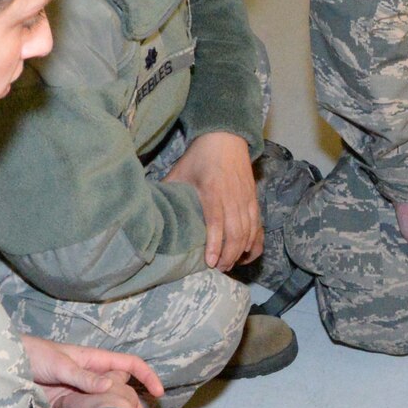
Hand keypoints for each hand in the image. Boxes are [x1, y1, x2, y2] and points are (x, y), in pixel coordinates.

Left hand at [21, 335, 162, 407]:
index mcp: (94, 361)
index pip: (130, 365)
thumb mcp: (60, 364)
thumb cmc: (34, 354)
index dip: (147, 376)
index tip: (158, 394)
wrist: (5, 365)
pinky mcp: (63, 406)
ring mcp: (78, 393)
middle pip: (119, 391)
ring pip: (101, 407)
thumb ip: (83, 377)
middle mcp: (90, 377)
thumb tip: (111, 387)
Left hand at [164, 132, 261, 271]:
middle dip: (228, 255)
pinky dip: (254, 243)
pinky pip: (258, 227)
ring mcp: (246, 199)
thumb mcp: (180, 171)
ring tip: (228, 265)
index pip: (216, 222)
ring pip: (249, 232)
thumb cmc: (200, 157)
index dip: (214, 244)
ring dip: (240, 252)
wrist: (226, 138)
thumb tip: (149, 209)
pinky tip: (246, 255)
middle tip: (218, 269)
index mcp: (212, 190)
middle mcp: (233, 197)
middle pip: (236, 233)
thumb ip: (168, 190)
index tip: (210, 262)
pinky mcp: (254, 200)